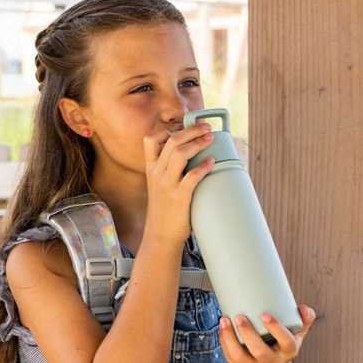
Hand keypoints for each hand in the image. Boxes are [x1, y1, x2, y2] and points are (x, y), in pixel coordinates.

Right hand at [141, 120, 216, 245]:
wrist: (160, 236)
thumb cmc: (164, 211)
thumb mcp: (159, 187)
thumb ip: (169, 172)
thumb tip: (193, 158)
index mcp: (151, 169)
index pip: (150, 140)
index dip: (168, 129)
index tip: (183, 126)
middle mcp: (157, 174)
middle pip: (171, 141)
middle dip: (191, 130)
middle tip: (206, 127)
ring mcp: (167, 185)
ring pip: (179, 153)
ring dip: (197, 143)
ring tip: (210, 139)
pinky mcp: (179, 197)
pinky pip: (191, 176)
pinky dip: (203, 166)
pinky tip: (211, 162)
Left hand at [218, 304, 317, 362]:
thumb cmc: (283, 345)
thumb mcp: (296, 334)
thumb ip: (303, 319)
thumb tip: (303, 308)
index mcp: (289, 352)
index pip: (287, 343)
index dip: (277, 329)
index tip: (265, 314)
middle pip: (261, 353)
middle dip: (248, 334)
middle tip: (239, 316)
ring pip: (241, 358)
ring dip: (230, 339)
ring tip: (224, 320)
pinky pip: (231, 360)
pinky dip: (224, 344)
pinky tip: (222, 329)